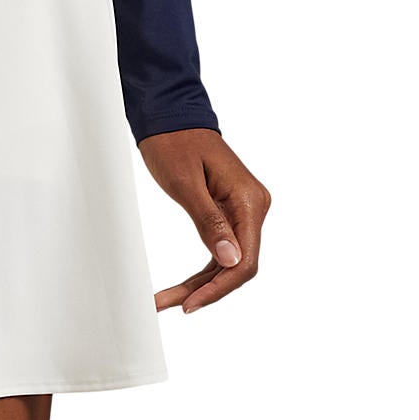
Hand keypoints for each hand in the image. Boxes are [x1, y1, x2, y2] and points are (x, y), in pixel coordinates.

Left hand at [139, 127, 269, 313]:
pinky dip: (203, 268)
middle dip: (205, 289)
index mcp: (249, 200)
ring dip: (201, 283)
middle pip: (238, 265)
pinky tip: (184, 286)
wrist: (168, 114)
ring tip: (166, 300)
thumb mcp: (185, 183)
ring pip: (227, 261)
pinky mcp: (228, 210)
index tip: (189, 304)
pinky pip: (220, 248)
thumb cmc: (173, 142)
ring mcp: (242, 210)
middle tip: (168, 305)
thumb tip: (231, 262)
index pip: (245, 260)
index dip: (219, 287)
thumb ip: (209, 222)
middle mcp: (253, 207)